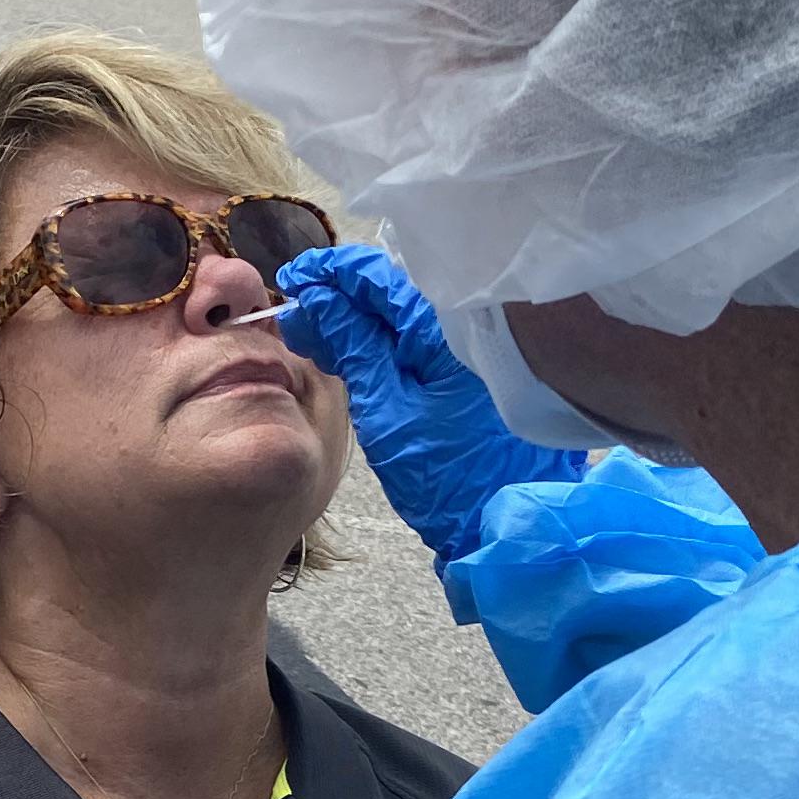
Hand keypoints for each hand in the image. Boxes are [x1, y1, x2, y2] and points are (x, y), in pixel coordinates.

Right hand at [276, 244, 579, 562]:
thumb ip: (354, 346)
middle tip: (300, 316)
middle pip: (396, 287)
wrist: (504, 526)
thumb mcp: (386, 411)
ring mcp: (478, 345)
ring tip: (319, 336)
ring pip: (408, 312)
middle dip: (342, 296)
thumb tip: (318, 297)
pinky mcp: (478, 368)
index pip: (381, 275)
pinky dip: (389, 339)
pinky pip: (426, 336)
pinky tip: (357, 353)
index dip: (331, 273)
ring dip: (362, 318)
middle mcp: (471, 323)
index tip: (294, 280)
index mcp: (450, 327)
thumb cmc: (446, 479)